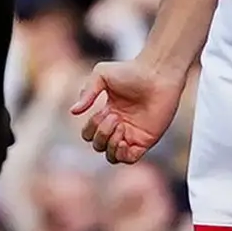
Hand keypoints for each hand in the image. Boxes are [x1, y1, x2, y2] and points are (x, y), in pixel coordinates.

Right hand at [71, 58, 185, 163]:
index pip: (90, 133)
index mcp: (108, 113)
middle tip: (114, 117)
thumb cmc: (132, 71)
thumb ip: (86, 92)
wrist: (158, 74)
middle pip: (98, 146)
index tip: (103, 110)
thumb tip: (73, 111)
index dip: (91, 127)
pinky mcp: (146, 140)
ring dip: (110, 144)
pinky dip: (122, 153)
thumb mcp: (101, 75)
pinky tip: (124, 139)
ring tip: (120, 126)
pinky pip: (129, 159)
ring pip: (112, 156)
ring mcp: (132, 134)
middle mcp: (119, 126)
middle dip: (101, 134)